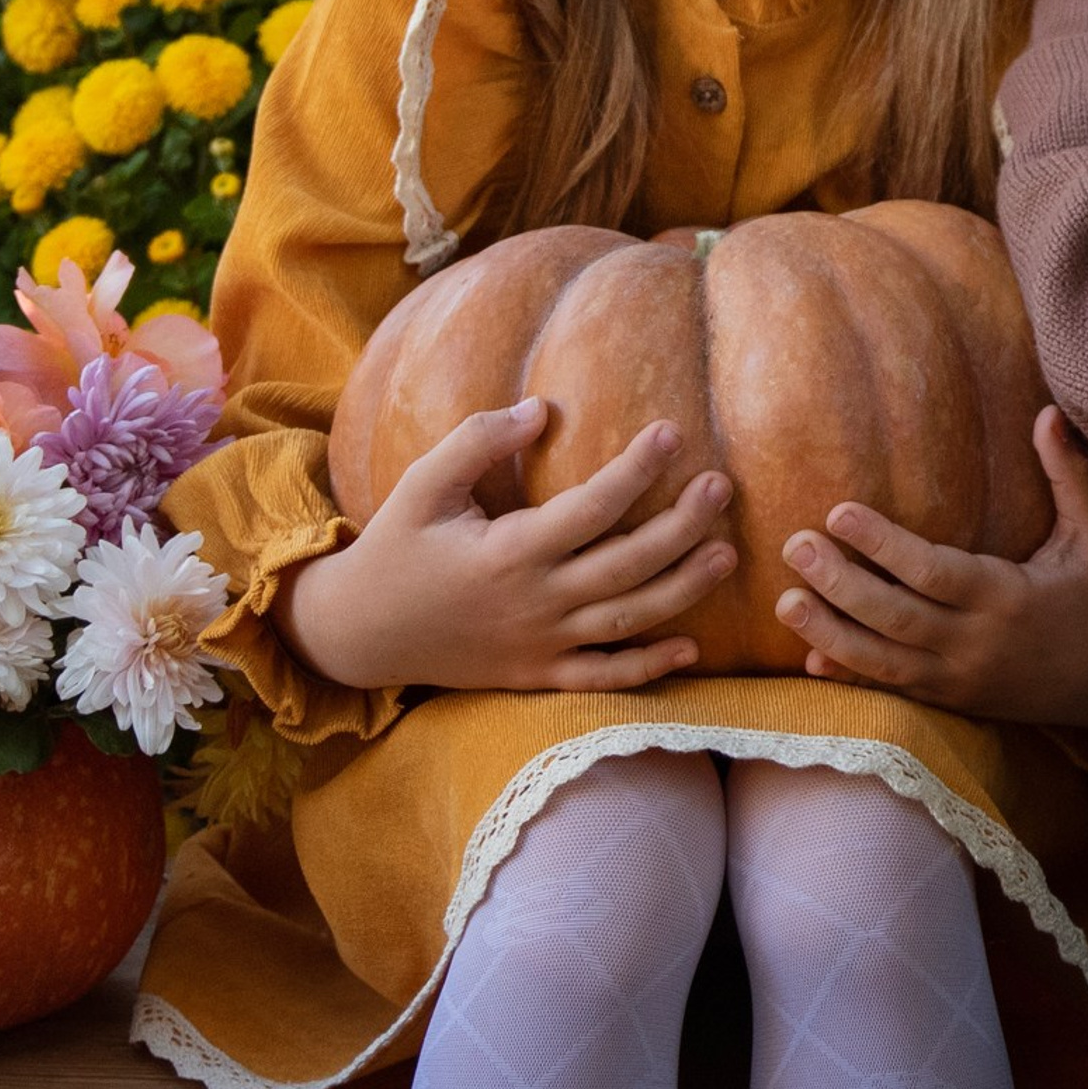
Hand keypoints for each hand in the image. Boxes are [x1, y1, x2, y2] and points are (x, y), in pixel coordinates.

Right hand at [278, 400, 738, 694]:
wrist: (359, 632)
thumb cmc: (396, 547)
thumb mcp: (423, 484)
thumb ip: (478, 441)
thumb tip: (542, 409)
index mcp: (508, 552)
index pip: (591, 509)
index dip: (637, 471)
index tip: (672, 433)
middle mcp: (533, 603)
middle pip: (626, 566)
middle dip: (681, 526)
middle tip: (721, 486)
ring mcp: (538, 646)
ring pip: (627, 623)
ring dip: (682, 590)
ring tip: (727, 554)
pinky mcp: (536, 676)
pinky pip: (602, 679)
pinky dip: (648, 669)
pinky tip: (691, 647)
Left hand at [773, 407, 1087, 730]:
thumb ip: (1071, 475)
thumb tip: (1050, 412)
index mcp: (1007, 597)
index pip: (933, 572)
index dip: (884, 546)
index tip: (839, 512)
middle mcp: (976, 643)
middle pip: (896, 618)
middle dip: (840, 585)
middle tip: (794, 545)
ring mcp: (958, 679)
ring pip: (883, 663)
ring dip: (829, 634)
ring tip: (784, 600)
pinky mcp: (949, 700)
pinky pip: (891, 691)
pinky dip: (851, 679)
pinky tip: (809, 661)